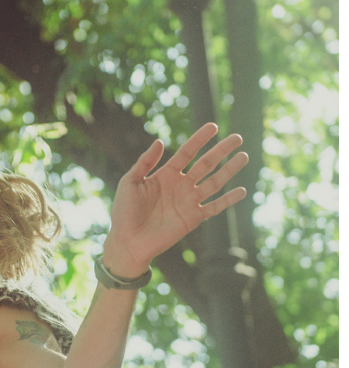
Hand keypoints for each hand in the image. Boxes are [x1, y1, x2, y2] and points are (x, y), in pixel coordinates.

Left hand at [102, 124, 247, 274]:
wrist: (127, 241)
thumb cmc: (124, 212)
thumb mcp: (130, 182)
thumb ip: (144, 162)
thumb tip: (160, 141)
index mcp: (166, 175)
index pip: (187, 153)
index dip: (199, 139)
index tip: (212, 126)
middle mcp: (181, 186)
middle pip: (205, 164)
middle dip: (221, 151)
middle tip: (237, 137)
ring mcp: (189, 202)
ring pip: (214, 182)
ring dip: (229, 170)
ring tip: (244, 156)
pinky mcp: (193, 218)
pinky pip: (215, 207)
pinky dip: (228, 200)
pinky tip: (242, 190)